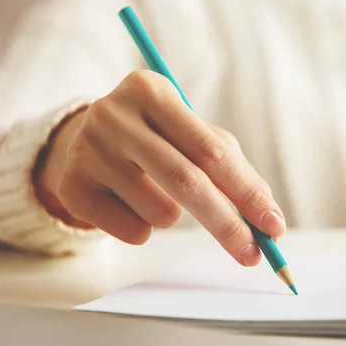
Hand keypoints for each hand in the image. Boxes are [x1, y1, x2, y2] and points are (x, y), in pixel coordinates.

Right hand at [33, 70, 285, 265]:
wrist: (90, 141)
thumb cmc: (160, 140)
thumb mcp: (196, 140)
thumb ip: (236, 174)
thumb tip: (271, 221)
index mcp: (153, 91)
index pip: (213, 151)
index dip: (248, 192)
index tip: (274, 227)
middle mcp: (114, 114)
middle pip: (186, 182)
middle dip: (227, 224)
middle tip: (252, 255)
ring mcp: (86, 149)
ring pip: (161, 212)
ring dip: (175, 218)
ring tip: (159, 195)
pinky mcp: (71, 185)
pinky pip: (132, 232)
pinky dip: (145, 229)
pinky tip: (129, 203)